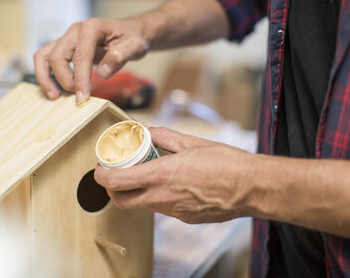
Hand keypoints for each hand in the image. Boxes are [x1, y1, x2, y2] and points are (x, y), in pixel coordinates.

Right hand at [33, 18, 148, 103]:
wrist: (127, 32)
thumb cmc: (130, 38)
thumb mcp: (136, 45)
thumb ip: (122, 56)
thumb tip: (103, 72)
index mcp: (92, 27)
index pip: (81, 55)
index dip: (80, 79)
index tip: (83, 98)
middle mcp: (75, 31)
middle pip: (58, 56)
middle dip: (65, 80)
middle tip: (79, 98)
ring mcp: (67, 38)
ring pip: (44, 56)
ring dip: (46, 78)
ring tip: (54, 96)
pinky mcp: (63, 47)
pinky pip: (44, 58)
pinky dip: (44, 74)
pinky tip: (53, 90)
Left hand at [94, 127, 252, 223]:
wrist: (250, 188)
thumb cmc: (225, 164)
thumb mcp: (191, 142)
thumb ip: (164, 136)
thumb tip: (148, 131)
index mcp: (161, 175)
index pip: (117, 182)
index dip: (101, 176)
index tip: (99, 169)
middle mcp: (162, 197)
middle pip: (121, 201)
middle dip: (111, 189)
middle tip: (116, 174)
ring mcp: (172, 211)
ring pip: (141, 205)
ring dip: (136, 191)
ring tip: (146, 174)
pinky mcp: (183, 218)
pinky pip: (161, 208)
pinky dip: (156, 197)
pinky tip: (170, 184)